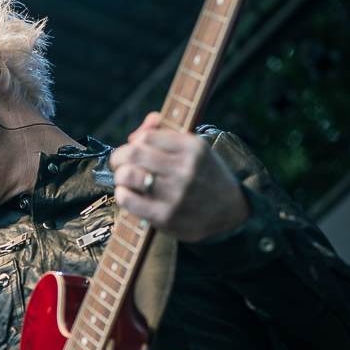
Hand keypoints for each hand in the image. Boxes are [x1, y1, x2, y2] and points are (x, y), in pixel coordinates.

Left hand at [109, 113, 249, 241]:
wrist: (230, 212)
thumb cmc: (204, 176)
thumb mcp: (195, 149)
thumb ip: (164, 133)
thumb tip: (135, 135)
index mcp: (193, 148)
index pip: (147, 137)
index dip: (134, 143)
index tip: (133, 151)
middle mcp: (185, 169)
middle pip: (133, 153)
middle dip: (119, 158)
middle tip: (120, 165)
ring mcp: (175, 194)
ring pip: (127, 175)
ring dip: (120, 176)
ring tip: (125, 181)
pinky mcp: (166, 216)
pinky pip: (129, 200)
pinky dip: (122, 195)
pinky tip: (127, 195)